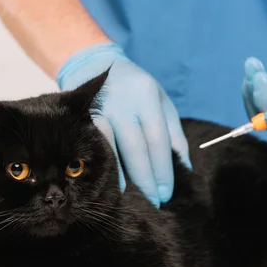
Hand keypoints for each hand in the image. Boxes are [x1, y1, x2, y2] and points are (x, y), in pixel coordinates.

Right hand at [57, 43, 190, 206]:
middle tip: (152, 202)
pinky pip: (95, 146)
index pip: (158, 139)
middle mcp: (123, 101)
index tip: (166, 193)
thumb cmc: (135, 89)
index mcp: (147, 96)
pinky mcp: (81, 116)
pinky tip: (109, 181)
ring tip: (130, 197)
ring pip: (112, 148)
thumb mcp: (161, 103)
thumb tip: (184, 169)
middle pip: (136, 148)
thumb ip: (173, 134)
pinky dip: (103, 166)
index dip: (163, 169)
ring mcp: (99, 108)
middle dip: (145, 179)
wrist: (94, 64)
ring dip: (121, 176)